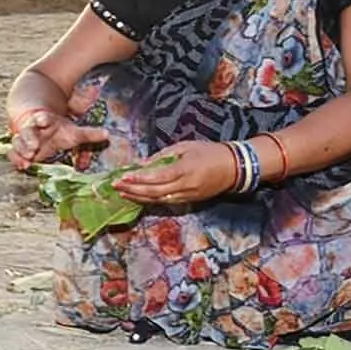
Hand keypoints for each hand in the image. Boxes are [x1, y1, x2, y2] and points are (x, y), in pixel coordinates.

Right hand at [8, 108, 107, 169]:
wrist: (37, 127)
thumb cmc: (57, 130)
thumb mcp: (72, 132)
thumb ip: (88, 134)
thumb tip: (108, 134)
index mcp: (45, 121)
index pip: (42, 118)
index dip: (42, 119)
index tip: (43, 120)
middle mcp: (32, 129)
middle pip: (27, 131)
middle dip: (28, 138)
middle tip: (34, 146)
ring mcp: (23, 140)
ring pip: (17, 142)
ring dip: (21, 150)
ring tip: (27, 159)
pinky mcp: (19, 150)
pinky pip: (14, 153)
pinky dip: (17, 159)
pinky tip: (22, 166)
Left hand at [113, 140, 237, 205]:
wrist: (234, 167)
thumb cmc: (209, 152)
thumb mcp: (185, 146)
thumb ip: (162, 155)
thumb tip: (142, 163)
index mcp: (185, 169)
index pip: (157, 177)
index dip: (139, 179)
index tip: (122, 177)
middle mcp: (185, 185)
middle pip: (155, 192)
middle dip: (134, 190)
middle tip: (116, 187)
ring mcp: (188, 195)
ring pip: (159, 200)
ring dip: (139, 198)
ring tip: (123, 193)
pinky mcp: (189, 201)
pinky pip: (167, 203)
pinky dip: (151, 201)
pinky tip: (139, 198)